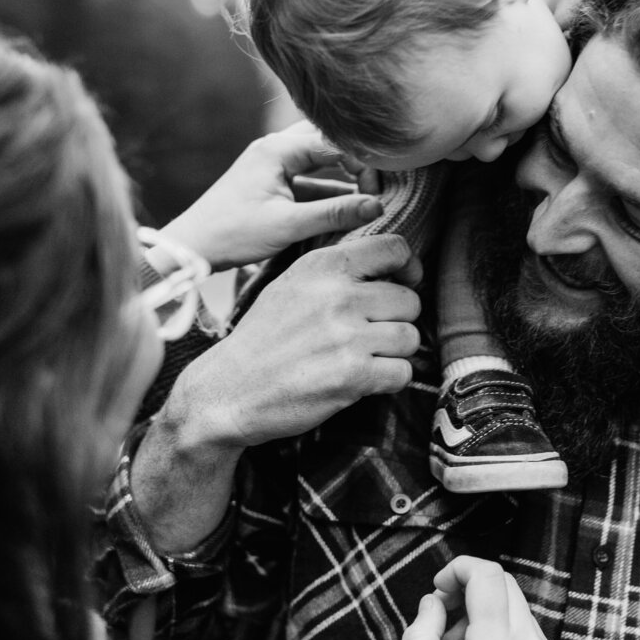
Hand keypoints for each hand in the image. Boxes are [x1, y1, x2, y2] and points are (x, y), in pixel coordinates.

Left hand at [163, 121, 383, 270]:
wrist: (191, 248)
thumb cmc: (233, 234)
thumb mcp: (288, 225)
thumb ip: (334, 213)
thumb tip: (379, 205)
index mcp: (277, 148)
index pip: (334, 141)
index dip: (363, 163)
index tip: (379, 191)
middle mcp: (275, 147)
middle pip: (328, 141)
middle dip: (356, 161)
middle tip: (378, 186)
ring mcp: (272, 163)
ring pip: (319, 158)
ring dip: (344, 175)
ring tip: (370, 196)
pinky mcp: (270, 182)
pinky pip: (308, 177)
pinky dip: (329, 188)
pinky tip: (349, 205)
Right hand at [176, 233, 422, 451]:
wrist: (228, 391)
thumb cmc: (263, 339)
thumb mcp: (292, 285)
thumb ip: (337, 273)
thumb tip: (393, 267)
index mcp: (323, 266)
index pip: (394, 248)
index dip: (408, 269)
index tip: (404, 284)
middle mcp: (337, 296)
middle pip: (410, 301)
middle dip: (397, 320)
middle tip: (371, 335)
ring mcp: (347, 336)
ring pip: (411, 338)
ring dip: (394, 353)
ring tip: (364, 358)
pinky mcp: (353, 376)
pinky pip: (402, 373)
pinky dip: (389, 381)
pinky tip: (363, 380)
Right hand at [398, 557, 570, 639]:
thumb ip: (419, 635)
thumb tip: (434, 603)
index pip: (487, 575)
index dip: (459, 569)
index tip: (440, 589)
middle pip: (504, 585)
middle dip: (470, 593)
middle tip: (446, 628)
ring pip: (518, 611)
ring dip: (487, 619)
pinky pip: (531, 637)